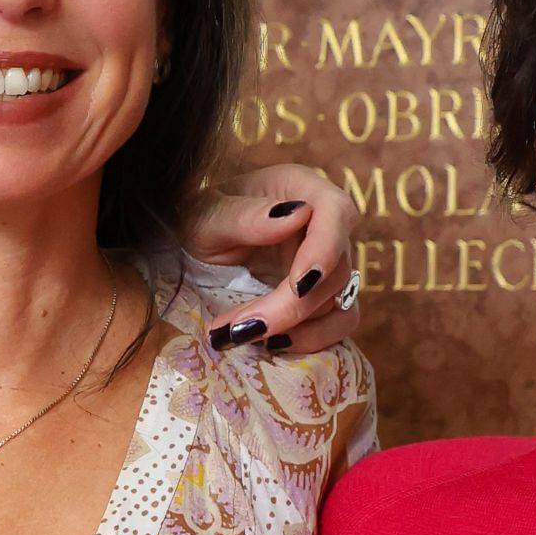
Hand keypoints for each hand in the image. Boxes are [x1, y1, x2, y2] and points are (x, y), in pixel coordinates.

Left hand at [188, 165, 359, 348]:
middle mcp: (324, 224)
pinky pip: (340, 322)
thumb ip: (245, 216)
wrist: (194, 249)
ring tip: (239, 336)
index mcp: (300, 189)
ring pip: (341, 303)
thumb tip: (296, 215)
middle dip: (289, 308)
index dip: (325, 250)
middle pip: (335, 271)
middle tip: (236, 330)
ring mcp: (329, 263)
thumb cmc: (199, 221)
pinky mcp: (325, 296)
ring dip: (296, 329)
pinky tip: (271, 345)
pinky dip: (311, 339)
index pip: (336, 211)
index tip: (297, 285)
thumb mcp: (206, 216)